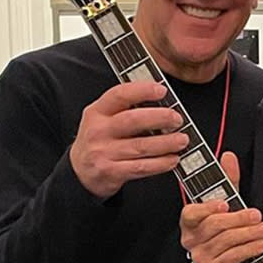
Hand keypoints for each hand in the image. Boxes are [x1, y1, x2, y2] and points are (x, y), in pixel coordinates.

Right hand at [69, 81, 187, 198]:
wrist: (79, 172)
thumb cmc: (98, 141)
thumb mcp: (102, 119)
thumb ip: (125, 109)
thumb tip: (162, 102)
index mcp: (97, 112)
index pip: (119, 95)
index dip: (142, 90)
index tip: (162, 90)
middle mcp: (98, 131)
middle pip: (132, 120)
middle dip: (159, 118)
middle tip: (177, 119)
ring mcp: (103, 153)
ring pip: (140, 146)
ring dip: (166, 143)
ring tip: (182, 140)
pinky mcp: (110, 172)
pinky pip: (141, 167)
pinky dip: (160, 163)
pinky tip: (172, 159)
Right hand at [180, 152, 262, 262]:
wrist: (233, 260)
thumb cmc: (226, 228)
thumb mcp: (227, 202)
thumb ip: (228, 181)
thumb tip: (228, 157)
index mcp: (190, 220)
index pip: (192, 213)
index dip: (207, 208)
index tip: (224, 203)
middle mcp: (191, 239)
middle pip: (214, 226)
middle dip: (238, 219)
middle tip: (256, 215)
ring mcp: (201, 256)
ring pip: (225, 242)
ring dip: (248, 234)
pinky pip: (231, 258)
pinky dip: (248, 250)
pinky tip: (260, 244)